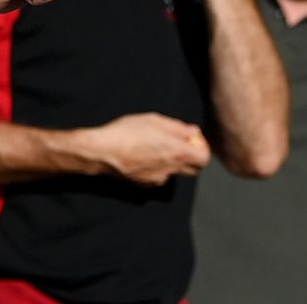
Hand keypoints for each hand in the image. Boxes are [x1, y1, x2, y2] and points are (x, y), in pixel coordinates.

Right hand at [74, 110, 210, 185]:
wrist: (102, 152)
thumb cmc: (127, 132)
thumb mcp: (153, 120)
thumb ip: (178, 128)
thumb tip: (193, 132)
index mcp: (176, 153)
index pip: (204, 158)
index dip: (201, 147)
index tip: (189, 138)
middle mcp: (171, 170)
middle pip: (193, 168)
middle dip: (189, 156)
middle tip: (175, 142)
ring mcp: (159, 180)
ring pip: (174, 172)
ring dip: (171, 161)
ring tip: (152, 146)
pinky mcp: (146, 185)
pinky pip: (159, 176)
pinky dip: (156, 167)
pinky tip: (141, 155)